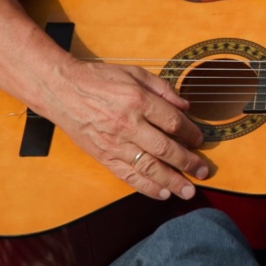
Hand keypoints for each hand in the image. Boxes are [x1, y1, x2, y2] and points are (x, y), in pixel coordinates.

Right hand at [43, 59, 209, 200]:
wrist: (60, 90)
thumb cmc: (99, 79)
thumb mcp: (134, 72)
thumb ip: (162, 88)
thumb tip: (185, 106)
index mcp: (138, 100)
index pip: (172, 122)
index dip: (190, 133)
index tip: (200, 140)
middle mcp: (128, 124)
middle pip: (165, 148)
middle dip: (188, 162)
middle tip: (204, 171)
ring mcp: (114, 143)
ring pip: (149, 167)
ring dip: (172, 181)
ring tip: (188, 191)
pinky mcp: (103, 156)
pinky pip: (128, 176)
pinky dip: (146, 187)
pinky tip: (162, 193)